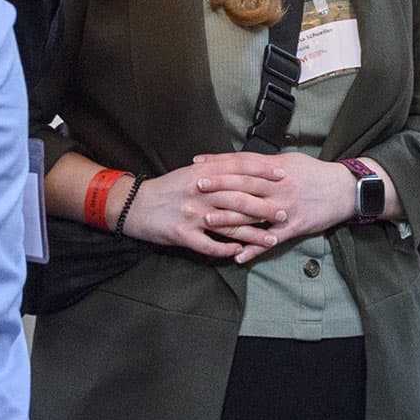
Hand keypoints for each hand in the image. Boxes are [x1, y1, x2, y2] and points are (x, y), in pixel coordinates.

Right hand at [119, 163, 284, 260]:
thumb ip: (215, 170)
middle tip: (284, 212)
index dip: (262, 171)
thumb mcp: (190, 173)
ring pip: (229, 224)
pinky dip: (226, 249)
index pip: (238, 169)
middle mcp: (199, 192)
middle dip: (264, 206)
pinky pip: (208, 245)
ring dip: (252, 233)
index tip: (282, 175)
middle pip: (238, 198)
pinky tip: (240, 252)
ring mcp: (191, 215)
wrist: (134, 205)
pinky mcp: (182, 235)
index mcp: (202, 173)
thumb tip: (244, 167)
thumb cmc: (167, 189)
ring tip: (272, 239)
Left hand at [187, 152, 361, 263]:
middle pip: (243, 186)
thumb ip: (266, 163)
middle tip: (196, 187)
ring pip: (253, 214)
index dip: (220, 163)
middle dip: (218, 186)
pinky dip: (254, 249)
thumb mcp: (291, 161)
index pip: (243, 163)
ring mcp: (286, 208)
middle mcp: (279, 187)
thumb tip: (242, 161)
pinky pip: (271, 240)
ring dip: (229, 218)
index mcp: (277, 169)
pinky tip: (238, 255)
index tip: (199, 164)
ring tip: (207, 220)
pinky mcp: (294, 227)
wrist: (345, 190)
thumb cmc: (316, 173)